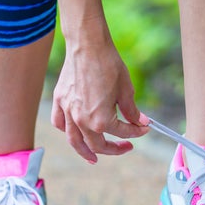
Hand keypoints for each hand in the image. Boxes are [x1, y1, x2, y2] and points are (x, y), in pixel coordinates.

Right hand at [51, 28, 148, 162]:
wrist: (87, 45)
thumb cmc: (108, 64)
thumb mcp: (126, 89)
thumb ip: (131, 111)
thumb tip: (139, 122)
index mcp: (101, 120)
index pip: (121, 132)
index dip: (136, 132)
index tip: (144, 128)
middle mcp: (82, 121)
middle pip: (97, 144)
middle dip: (114, 148)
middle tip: (125, 147)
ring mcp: (68, 112)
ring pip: (75, 141)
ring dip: (85, 152)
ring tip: (93, 159)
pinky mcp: (59, 101)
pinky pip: (60, 124)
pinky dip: (67, 131)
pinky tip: (74, 134)